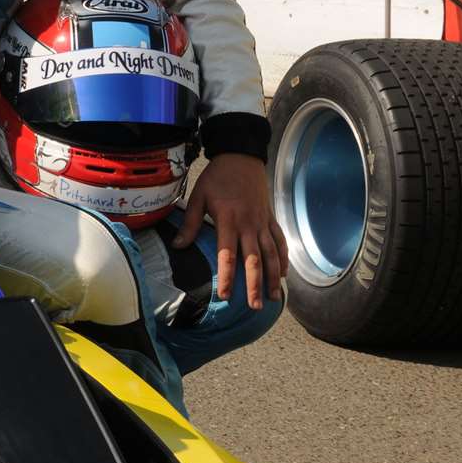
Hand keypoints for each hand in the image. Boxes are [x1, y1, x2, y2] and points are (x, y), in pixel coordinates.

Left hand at [172, 153, 289, 310]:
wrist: (241, 156)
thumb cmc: (217, 176)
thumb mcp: (199, 196)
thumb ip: (190, 223)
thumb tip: (178, 246)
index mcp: (228, 220)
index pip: (227, 255)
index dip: (226, 276)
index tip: (224, 296)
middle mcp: (249, 225)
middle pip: (254, 260)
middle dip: (254, 285)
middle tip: (254, 306)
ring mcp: (263, 222)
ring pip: (271, 255)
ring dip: (272, 277)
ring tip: (272, 298)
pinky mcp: (271, 218)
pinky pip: (279, 242)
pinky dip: (283, 259)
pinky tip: (283, 275)